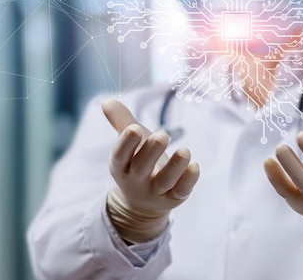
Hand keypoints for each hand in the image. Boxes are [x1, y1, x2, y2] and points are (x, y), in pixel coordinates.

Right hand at [102, 99, 199, 242]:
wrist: (143, 202)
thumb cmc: (137, 161)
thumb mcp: (129, 143)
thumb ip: (121, 121)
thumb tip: (107, 101)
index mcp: (121, 165)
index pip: (120, 155)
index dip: (126, 143)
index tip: (135, 128)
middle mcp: (136, 180)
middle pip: (142, 167)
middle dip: (152, 151)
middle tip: (162, 135)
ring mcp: (156, 191)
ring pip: (165, 180)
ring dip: (175, 166)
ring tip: (185, 151)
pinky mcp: (174, 197)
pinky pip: (182, 190)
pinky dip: (189, 179)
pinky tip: (195, 166)